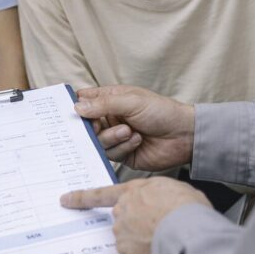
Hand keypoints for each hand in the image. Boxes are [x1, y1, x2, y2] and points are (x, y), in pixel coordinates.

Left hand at [60, 177, 210, 253]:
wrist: (187, 230)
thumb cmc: (186, 209)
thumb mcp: (174, 188)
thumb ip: (158, 194)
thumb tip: (160, 200)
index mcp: (133, 191)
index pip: (100, 194)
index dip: (81, 198)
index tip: (66, 200)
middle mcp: (122, 210)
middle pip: (122, 218)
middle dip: (136, 224)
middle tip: (159, 227)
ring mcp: (121, 230)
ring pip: (128, 236)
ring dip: (141, 239)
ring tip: (164, 238)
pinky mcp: (125, 249)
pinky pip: (131, 253)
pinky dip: (142, 253)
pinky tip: (157, 249)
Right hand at [76, 86, 194, 171]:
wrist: (185, 136)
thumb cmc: (162, 112)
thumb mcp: (131, 101)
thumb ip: (103, 104)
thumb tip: (77, 107)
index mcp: (111, 100)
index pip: (85, 101)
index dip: (75, 106)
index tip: (69, 112)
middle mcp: (111, 118)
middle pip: (87, 125)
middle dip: (92, 127)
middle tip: (96, 127)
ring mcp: (116, 137)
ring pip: (98, 141)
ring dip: (112, 137)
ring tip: (129, 132)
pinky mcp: (123, 154)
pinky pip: (111, 154)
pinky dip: (123, 147)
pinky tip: (137, 140)